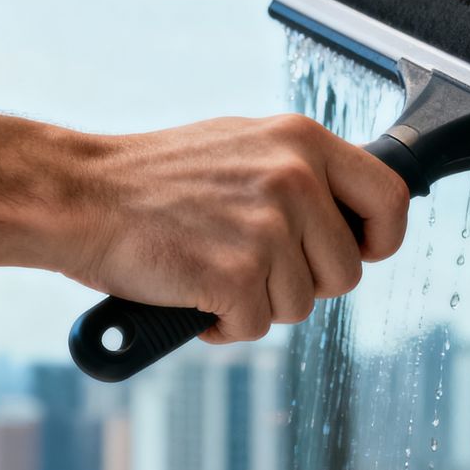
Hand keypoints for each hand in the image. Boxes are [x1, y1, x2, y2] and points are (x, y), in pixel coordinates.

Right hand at [61, 115, 409, 342]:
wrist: (79, 196)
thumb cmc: (150, 180)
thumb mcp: (239, 149)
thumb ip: (296, 175)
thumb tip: (343, 216)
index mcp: (301, 141)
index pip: (389, 197)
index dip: (381, 239)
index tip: (360, 252)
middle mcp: (294, 180)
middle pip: (345, 271)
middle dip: (303, 284)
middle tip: (252, 266)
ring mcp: (268, 229)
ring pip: (300, 306)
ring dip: (257, 304)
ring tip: (211, 271)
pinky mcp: (238, 275)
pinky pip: (255, 327)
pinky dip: (223, 325)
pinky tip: (192, 295)